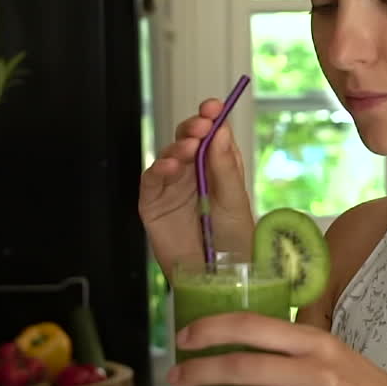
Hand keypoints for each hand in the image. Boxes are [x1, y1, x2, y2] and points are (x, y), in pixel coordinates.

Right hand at [139, 99, 253, 280]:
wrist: (218, 280)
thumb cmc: (233, 243)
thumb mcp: (235, 202)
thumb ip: (225, 167)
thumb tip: (220, 130)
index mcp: (217, 168)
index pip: (212, 135)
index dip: (212, 117)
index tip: (214, 105)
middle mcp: (192, 174)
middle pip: (187, 140)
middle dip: (193, 128)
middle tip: (201, 123)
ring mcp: (171, 189)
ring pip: (168, 156)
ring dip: (177, 148)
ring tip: (189, 149)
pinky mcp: (153, 205)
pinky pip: (150, 181)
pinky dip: (158, 170)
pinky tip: (169, 167)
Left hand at [170, 313, 386, 385]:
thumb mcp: (335, 360)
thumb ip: (298, 352)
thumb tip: (252, 347)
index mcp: (315, 339)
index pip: (253, 324)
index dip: (212, 328)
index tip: (185, 335)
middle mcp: (315, 363)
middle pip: (243, 361)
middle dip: (200, 368)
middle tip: (174, 374)